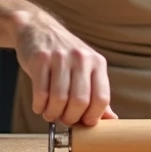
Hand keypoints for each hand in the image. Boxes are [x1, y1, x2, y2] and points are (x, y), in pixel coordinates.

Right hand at [11, 10, 116, 126]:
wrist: (39, 29)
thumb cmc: (65, 57)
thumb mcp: (86, 70)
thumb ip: (97, 95)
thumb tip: (112, 120)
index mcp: (97, 63)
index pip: (101, 98)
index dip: (93, 117)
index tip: (84, 122)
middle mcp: (81, 58)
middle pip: (80, 101)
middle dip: (70, 118)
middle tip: (64, 119)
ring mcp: (60, 57)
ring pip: (59, 99)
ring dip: (53, 113)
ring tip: (50, 113)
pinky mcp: (40, 59)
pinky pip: (41, 92)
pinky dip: (39, 106)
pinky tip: (40, 106)